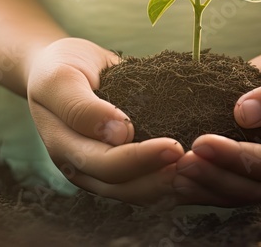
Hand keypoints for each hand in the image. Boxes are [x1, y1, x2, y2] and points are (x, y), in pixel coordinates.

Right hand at [26, 38, 183, 204]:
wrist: (61, 68)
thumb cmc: (60, 68)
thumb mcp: (60, 77)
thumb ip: (81, 107)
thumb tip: (118, 134)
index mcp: (64, 148)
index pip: (105, 164)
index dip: (139, 159)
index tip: (173, 146)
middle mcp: (83, 168)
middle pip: (125, 187)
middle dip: (161, 177)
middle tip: (196, 161)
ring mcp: (102, 173)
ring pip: (139, 193)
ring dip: (170, 185)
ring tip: (200, 169)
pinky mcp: (122, 169)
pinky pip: (148, 184)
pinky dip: (171, 181)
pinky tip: (195, 169)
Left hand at [173, 36, 260, 205]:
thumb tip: (244, 113)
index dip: (233, 157)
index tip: (200, 142)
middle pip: (251, 188)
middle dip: (213, 177)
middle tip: (179, 162)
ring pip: (236, 195)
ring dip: (203, 187)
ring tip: (171, 172)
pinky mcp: (252, 170)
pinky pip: (226, 186)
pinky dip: (200, 184)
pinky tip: (173, 176)